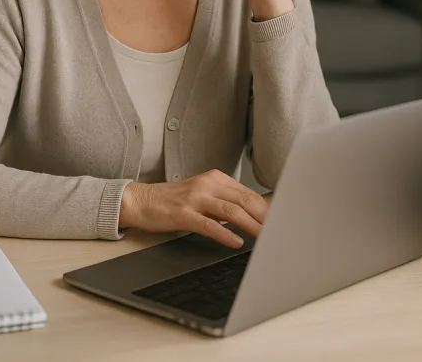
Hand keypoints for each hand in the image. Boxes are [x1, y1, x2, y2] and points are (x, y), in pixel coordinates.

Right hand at [119, 169, 268, 247]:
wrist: (141, 201)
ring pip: (230, 211)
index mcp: (216, 178)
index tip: (279, 220)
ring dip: (251, 225)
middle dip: (264, 217)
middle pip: (244, 200)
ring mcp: (195, 199)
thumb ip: (225, 201)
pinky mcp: (183, 214)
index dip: (266, 208)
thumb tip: (253, 216)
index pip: (248, 193)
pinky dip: (225, 234)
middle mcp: (207, 185)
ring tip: (264, 237)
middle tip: (277, 230)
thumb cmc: (175, 201)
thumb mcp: (203, 194)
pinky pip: (209, 225)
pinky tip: (236, 242)